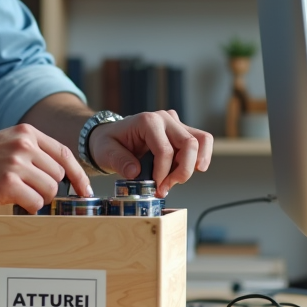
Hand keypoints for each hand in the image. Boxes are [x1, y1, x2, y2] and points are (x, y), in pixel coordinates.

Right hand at [0, 124, 93, 212]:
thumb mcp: (6, 142)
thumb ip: (32, 151)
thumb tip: (60, 173)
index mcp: (26, 133)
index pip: (65, 154)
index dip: (78, 174)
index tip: (85, 189)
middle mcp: (24, 145)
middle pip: (58, 176)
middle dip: (49, 189)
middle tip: (31, 192)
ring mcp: (16, 164)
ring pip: (50, 190)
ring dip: (39, 199)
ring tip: (19, 195)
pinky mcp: (7, 184)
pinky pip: (35, 203)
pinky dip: (29, 207)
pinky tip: (13, 201)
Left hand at [88, 111, 212, 196]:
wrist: (110, 136)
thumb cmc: (108, 143)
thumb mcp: (105, 152)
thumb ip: (119, 161)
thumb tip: (135, 173)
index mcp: (147, 121)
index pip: (165, 150)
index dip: (163, 173)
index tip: (155, 188)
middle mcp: (165, 118)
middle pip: (190, 144)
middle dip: (182, 171)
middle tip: (166, 188)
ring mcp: (175, 123)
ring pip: (201, 141)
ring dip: (192, 165)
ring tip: (175, 180)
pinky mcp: (181, 131)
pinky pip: (200, 143)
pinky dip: (195, 160)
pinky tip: (180, 172)